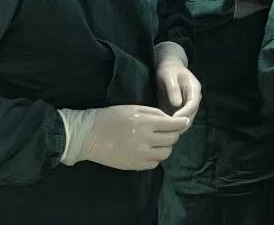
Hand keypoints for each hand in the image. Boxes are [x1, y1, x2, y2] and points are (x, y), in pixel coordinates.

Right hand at [59, 105, 188, 170]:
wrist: (89, 135)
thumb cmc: (111, 117)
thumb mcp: (134, 108)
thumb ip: (154, 113)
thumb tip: (171, 119)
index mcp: (145, 123)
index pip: (173, 125)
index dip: (181, 123)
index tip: (184, 121)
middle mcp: (145, 140)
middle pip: (172, 139)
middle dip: (174, 133)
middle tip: (168, 129)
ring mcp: (140, 155)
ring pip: (166, 153)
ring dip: (166, 145)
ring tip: (158, 140)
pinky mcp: (135, 165)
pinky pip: (155, 163)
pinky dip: (156, 156)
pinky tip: (149, 149)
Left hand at [156, 56, 201, 126]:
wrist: (168, 69)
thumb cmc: (168, 70)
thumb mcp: (169, 76)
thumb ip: (173, 88)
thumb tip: (177, 104)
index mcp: (194, 89)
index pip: (192, 105)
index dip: (184, 113)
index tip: (173, 119)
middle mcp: (194, 98)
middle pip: (191, 114)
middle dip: (181, 123)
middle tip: (168, 130)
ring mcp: (189, 104)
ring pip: (186, 119)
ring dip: (177, 126)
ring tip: (165, 132)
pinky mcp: (182, 109)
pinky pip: (180, 119)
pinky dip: (174, 125)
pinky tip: (164, 129)